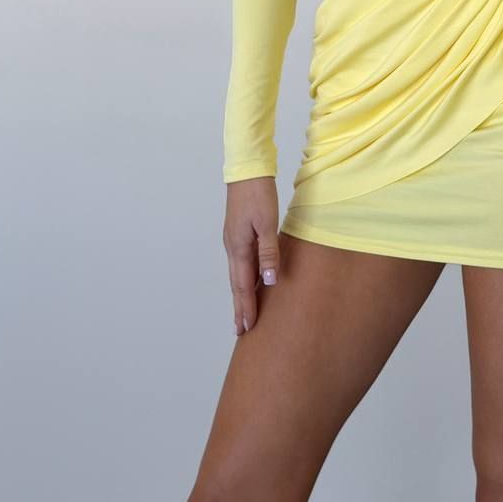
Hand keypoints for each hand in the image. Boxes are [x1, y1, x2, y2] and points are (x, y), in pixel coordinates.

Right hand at [223, 176, 282, 336]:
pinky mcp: (238, 234)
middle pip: (237, 284)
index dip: (246, 308)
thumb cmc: (258, 194)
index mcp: (238, 248)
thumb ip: (269, 252)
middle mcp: (233, 247)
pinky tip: (250, 283)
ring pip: (238, 275)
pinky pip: (241, 264)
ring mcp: (233, 241)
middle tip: (241, 331)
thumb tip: (269, 281)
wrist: (247, 170)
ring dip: (241, 296)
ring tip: (243, 313)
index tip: (247, 328)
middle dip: (239, 308)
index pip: (243, 286)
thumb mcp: (267, 223)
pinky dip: (244, 280)